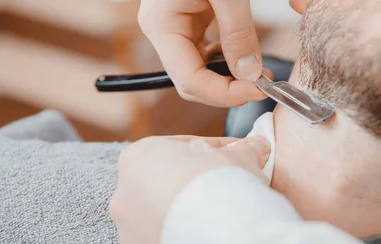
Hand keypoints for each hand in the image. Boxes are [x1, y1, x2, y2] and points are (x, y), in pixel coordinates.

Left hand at [109, 135, 270, 243]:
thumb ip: (244, 148)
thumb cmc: (220, 184)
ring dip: (187, 209)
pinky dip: (181, 231)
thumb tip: (256, 146)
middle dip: (196, 180)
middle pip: (166, 180)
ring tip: (220, 211)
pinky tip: (206, 229)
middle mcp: (124, 190)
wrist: (218, 232)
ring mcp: (127, 226)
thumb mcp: (239, 156)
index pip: (181, 147)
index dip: (214, 150)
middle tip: (228, 183)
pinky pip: (164, 233)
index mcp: (139, 156)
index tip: (234, 155)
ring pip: (162, 211)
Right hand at [138, 0, 266, 107]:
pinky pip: (208, 45)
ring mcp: (177, 19)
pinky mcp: (192, 12)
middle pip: (191, 77)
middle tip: (263, 83)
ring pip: (201, 64)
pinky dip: (229, 53)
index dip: (224, 93)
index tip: (260, 89)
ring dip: (229, 72)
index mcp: (160, 23)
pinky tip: (248, 49)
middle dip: (227, 86)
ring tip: (260, 69)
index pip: (187, 80)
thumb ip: (238, 35)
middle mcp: (163, 26)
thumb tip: (249, 75)